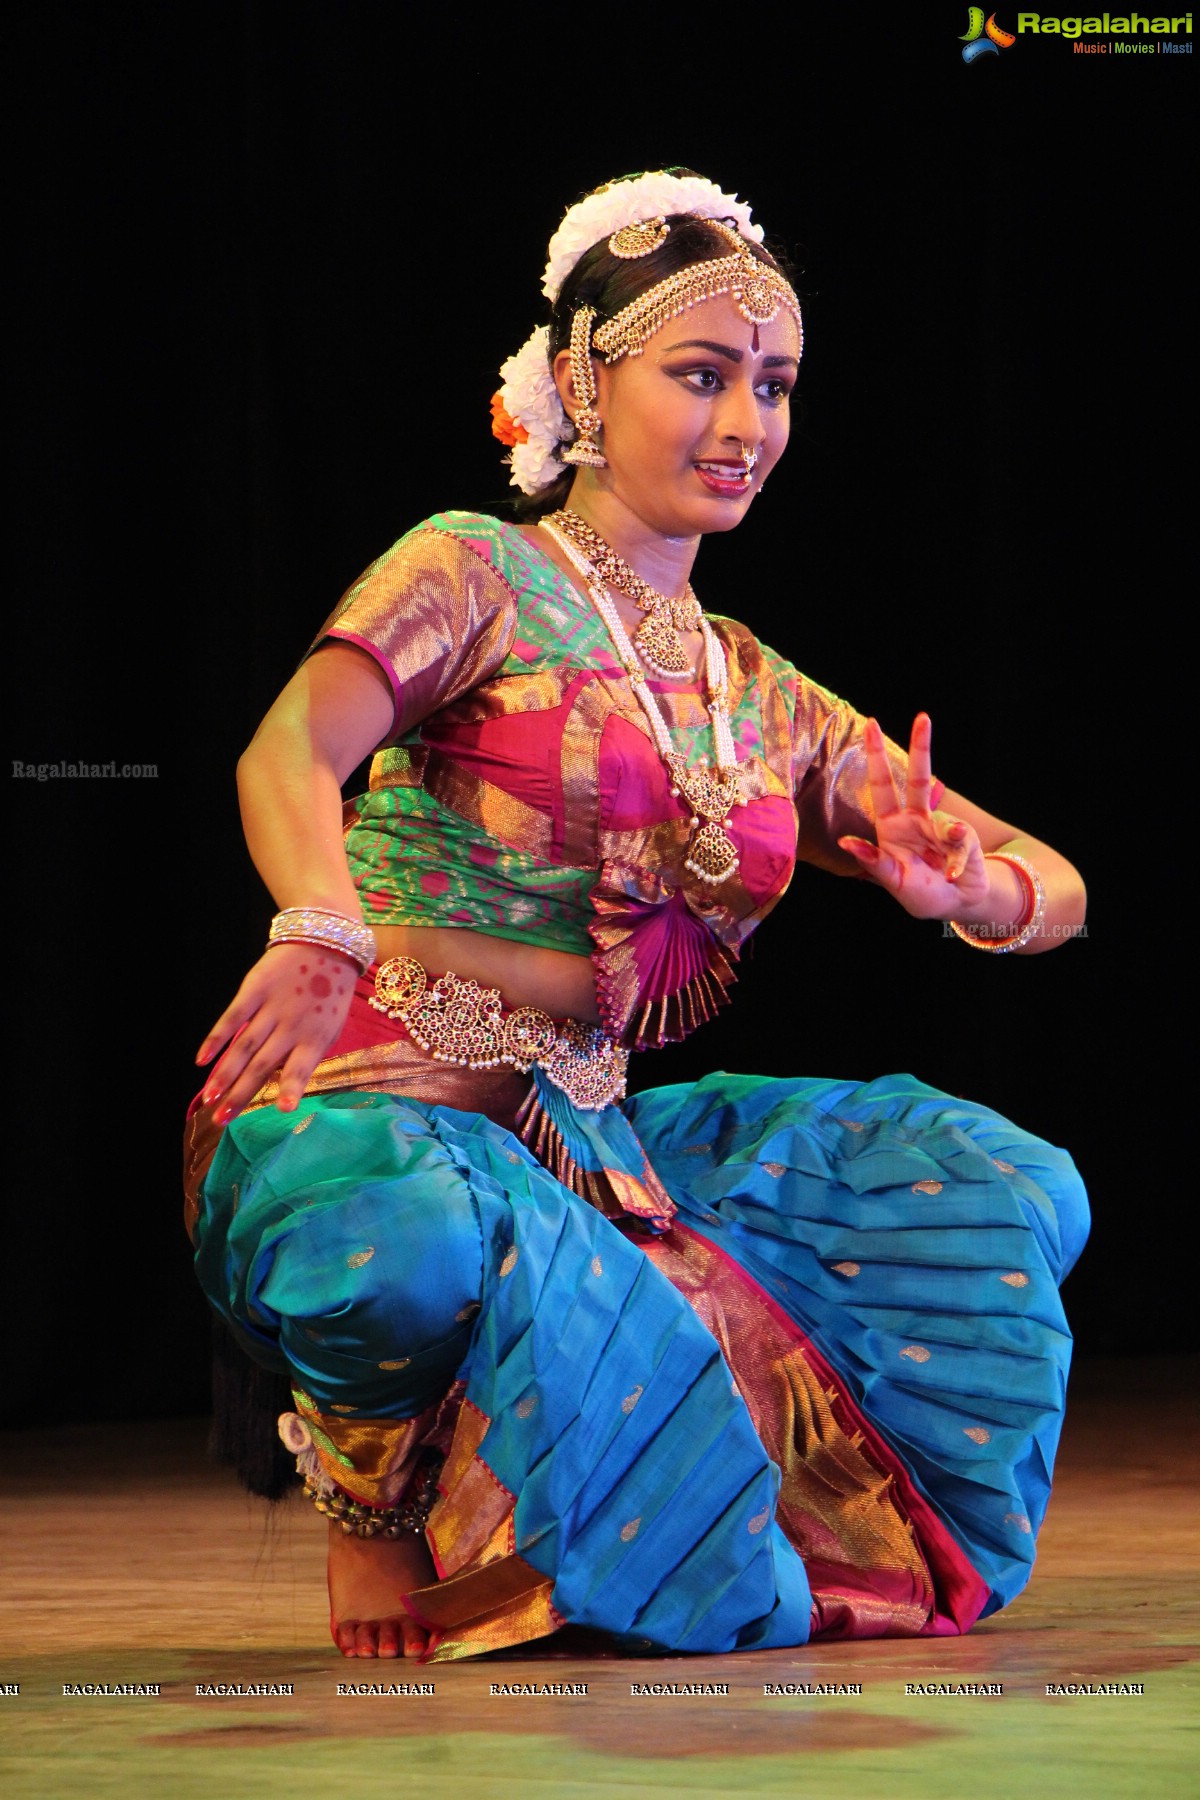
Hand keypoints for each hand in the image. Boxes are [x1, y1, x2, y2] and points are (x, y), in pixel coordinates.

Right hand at [195, 943, 356, 1123]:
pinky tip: (201, 1060)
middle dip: (241, 1095)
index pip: (301, 1068)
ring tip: (209, 1099)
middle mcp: (293, 1026)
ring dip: (225, 1075)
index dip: (292, 1089)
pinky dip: (216, 1038)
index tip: (283, 1110)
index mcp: (316, 1038)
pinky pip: (232, 1017)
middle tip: (220, 1121)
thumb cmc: (330, 994)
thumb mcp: (332, 1026)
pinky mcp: (255, 989)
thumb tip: (284, 1083)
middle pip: (263, 1066)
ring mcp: (272, 1008)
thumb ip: (309, 1053)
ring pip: (244, 1047)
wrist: (326, 943)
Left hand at [837, 713, 991, 920]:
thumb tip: (845, 842)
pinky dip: (956, 862)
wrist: (956, 904)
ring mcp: (941, 827)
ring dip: (949, 834)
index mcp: (891, 826)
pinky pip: (961, 843)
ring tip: (945, 869)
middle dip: (921, 746)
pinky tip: (952, 875)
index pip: (882, 785)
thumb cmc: (919, 893)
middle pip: (918, 778)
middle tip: (923, 717)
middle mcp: (916, 820)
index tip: (871, 725)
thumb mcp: (891, 880)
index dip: (877, 756)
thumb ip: (872, 861)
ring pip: (945, 816)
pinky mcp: (964, 838)